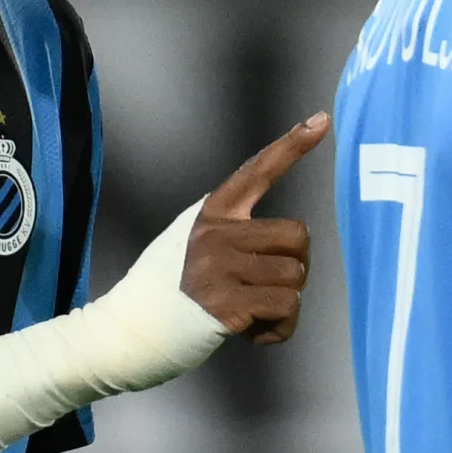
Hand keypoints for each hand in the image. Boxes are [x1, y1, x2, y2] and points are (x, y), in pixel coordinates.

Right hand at [183, 114, 326, 340]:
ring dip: (284, 301)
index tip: (321, 120)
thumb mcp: (191, 242)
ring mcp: (220, 268)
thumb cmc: (168, 290)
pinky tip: (253, 331)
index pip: (256, 172)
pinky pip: (285, 309)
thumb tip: (287, 242)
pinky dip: (278, 328)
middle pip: (298, 236)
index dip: (292, 146)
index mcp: (211, 214)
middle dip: (296, 264)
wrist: (131, 332)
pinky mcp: (226, 305)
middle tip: (269, 285)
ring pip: (296, 277)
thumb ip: (231, 231)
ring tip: (251, 311)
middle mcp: (216, 234)